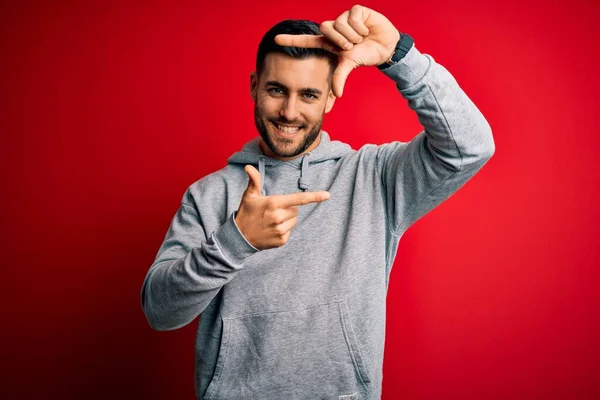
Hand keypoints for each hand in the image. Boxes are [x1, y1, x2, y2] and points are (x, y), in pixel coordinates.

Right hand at [235, 165, 330, 249]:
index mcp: (274, 203)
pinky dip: (283, 230)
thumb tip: (249, 167)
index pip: (298, 199)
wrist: (239, 237)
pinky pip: (289, 231)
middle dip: (287, 209)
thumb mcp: (249, 196)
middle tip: (272, 212)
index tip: (328, 195)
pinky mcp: (282, 240)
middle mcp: (279, 217)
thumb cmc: (246, 213)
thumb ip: (254, 181)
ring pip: (294, 221)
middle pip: (296, 210)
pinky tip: (271, 230)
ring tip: (271, 221)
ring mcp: (280, 230)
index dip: (314, 197)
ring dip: (286, 220)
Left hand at [274, 5, 399, 97]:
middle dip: (340, 40)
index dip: (292, 40)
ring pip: (339, 24)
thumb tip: (337, 94)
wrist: (385, 47)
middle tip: (351, 46)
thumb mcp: (350, 65)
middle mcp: (334, 28)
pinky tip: (366, 29)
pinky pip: (352, 17)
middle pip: (325, 28)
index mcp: (328, 42)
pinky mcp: (356, 10)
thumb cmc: (365, 54)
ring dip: (352, 35)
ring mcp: (344, 18)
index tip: (276, 40)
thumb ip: (340, 77)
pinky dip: (361, 27)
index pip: (307, 40)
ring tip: (361, 38)